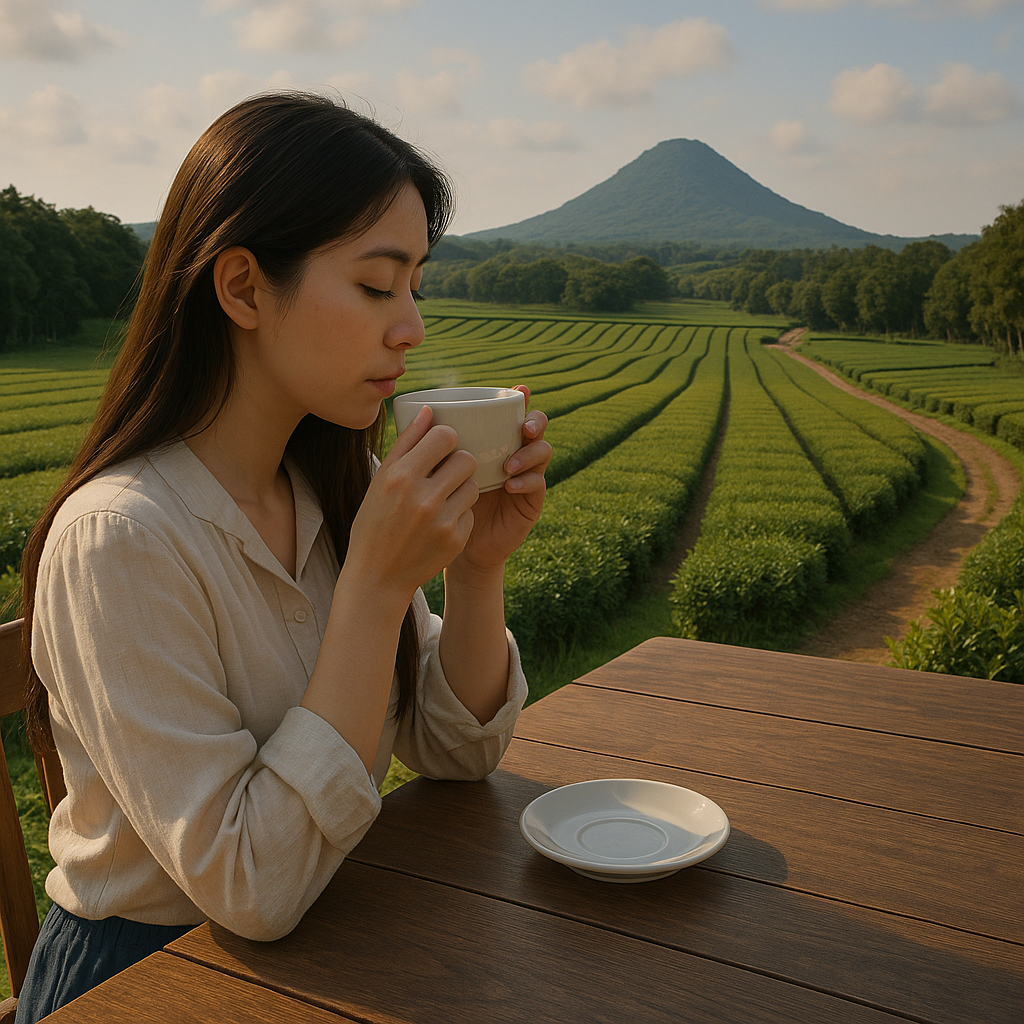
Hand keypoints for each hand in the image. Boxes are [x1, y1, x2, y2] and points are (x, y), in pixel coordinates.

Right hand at [344, 405, 477, 603]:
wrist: (377, 576)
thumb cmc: (375, 522)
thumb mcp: (380, 481)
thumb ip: (406, 443)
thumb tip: (428, 410)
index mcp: (400, 477)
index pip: (445, 436)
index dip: (447, 438)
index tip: (441, 446)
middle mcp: (422, 497)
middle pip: (466, 459)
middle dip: (459, 462)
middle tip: (446, 471)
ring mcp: (442, 521)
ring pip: (473, 485)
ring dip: (462, 488)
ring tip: (443, 497)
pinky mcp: (456, 540)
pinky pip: (471, 512)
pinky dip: (460, 514)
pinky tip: (441, 522)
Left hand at [454, 385, 550, 574]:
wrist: (448, 543)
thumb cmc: (439, 501)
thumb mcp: (436, 468)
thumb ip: (435, 443)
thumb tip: (425, 409)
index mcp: (494, 440)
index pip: (513, 413)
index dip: (522, 399)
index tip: (520, 390)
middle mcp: (514, 453)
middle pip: (537, 427)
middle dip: (535, 422)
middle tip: (523, 428)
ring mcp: (525, 476)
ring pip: (543, 453)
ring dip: (528, 454)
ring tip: (508, 464)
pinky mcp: (530, 502)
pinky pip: (538, 484)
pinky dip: (525, 481)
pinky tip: (509, 485)